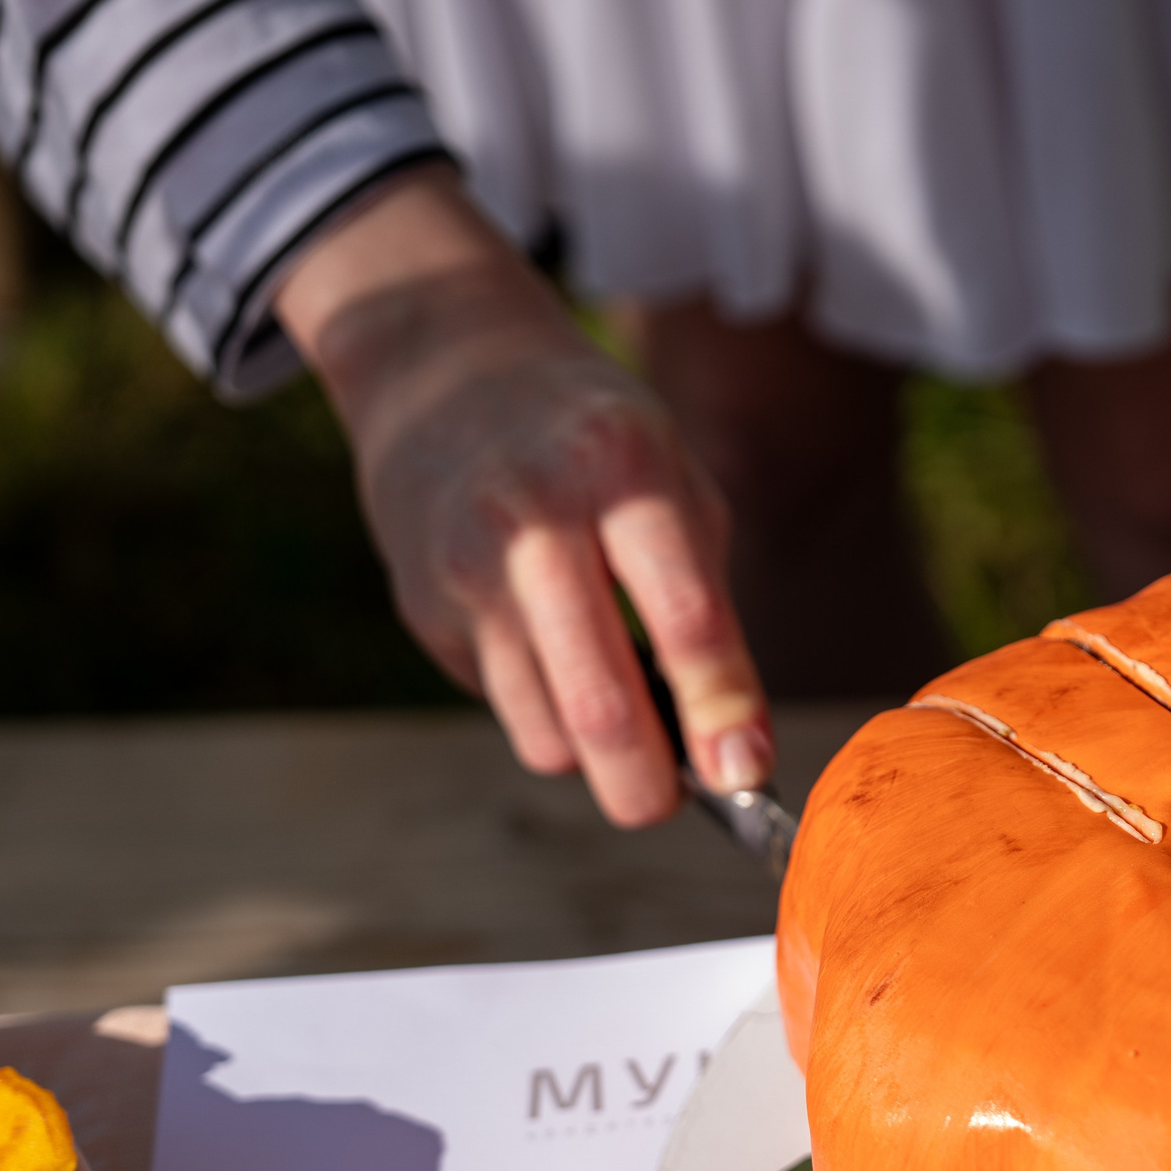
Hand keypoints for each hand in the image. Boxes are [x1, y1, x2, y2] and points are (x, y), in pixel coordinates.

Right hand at [276, 168, 771, 826]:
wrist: (444, 373)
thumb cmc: (598, 447)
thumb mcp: (676, 487)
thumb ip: (709, 611)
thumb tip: (734, 756)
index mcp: (622, 475)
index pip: (685, 618)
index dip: (721, 711)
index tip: (747, 775)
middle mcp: (535, 524)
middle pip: (599, 705)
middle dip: (648, 786)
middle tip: (676, 797)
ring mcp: (466, 570)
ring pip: (543, 732)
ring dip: (595, 756)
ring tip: (622, 712)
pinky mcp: (423, 607)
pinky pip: (503, 703)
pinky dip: (544, 711)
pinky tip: (551, 650)